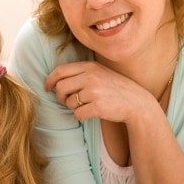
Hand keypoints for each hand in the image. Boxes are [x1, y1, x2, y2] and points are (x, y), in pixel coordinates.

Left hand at [45, 61, 160, 123]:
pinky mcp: (98, 107)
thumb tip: (56, 81)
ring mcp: (94, 92)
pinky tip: (91, 113)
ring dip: (74, 107)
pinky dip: (82, 116)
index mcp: (90, 66)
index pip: (60, 70)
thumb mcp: (100, 73)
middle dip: (60, 97)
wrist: (136, 102)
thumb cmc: (115, 88)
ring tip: (86, 106)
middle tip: (66, 101)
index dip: (50, 80)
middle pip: (61, 88)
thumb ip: (81, 73)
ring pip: (69, 103)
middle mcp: (91, 77)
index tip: (47, 88)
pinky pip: (78, 114)